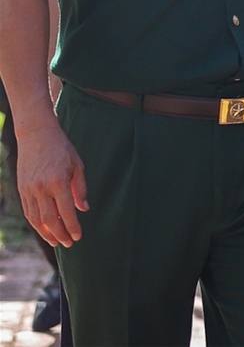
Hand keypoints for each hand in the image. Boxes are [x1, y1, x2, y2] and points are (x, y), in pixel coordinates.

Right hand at [16, 122, 87, 247]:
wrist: (36, 135)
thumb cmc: (61, 149)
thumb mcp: (77, 165)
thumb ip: (80, 189)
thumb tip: (84, 209)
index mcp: (58, 181)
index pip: (66, 211)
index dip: (72, 226)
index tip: (78, 237)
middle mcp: (41, 188)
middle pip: (50, 219)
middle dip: (60, 234)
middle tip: (69, 244)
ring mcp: (29, 189)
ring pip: (36, 218)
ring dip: (47, 232)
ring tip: (57, 241)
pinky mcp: (21, 189)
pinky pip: (28, 211)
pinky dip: (36, 223)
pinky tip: (44, 229)